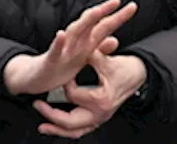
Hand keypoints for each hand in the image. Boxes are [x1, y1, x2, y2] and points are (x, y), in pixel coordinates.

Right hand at [3, 0, 137, 95]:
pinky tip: (62, 34)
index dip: (117, 17)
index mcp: (85, 42)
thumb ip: (99, 49)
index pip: (103, 26)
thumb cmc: (61, 65)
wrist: (37, 77)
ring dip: (84, 21)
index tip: (131, 7)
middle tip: (116, 1)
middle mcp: (75, 42)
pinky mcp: (50, 60)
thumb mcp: (83, 59)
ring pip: (74, 32)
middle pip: (91, 23)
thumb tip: (115, 40)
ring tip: (96, 11)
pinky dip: (59, 42)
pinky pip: (55, 51)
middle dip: (103, 12)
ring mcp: (63, 49)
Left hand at [33, 51, 147, 138]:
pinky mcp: (98, 120)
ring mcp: (99, 119)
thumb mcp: (105, 60)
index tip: (63, 74)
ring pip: (75, 131)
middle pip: (71, 122)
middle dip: (51, 115)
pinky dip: (66, 130)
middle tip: (38, 104)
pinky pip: (80, 130)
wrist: (138, 75)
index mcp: (101, 100)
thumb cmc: (123, 68)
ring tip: (42, 126)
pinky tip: (54, 127)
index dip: (65, 83)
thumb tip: (74, 46)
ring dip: (57, 129)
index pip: (73, 96)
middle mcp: (100, 114)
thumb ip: (88, 55)